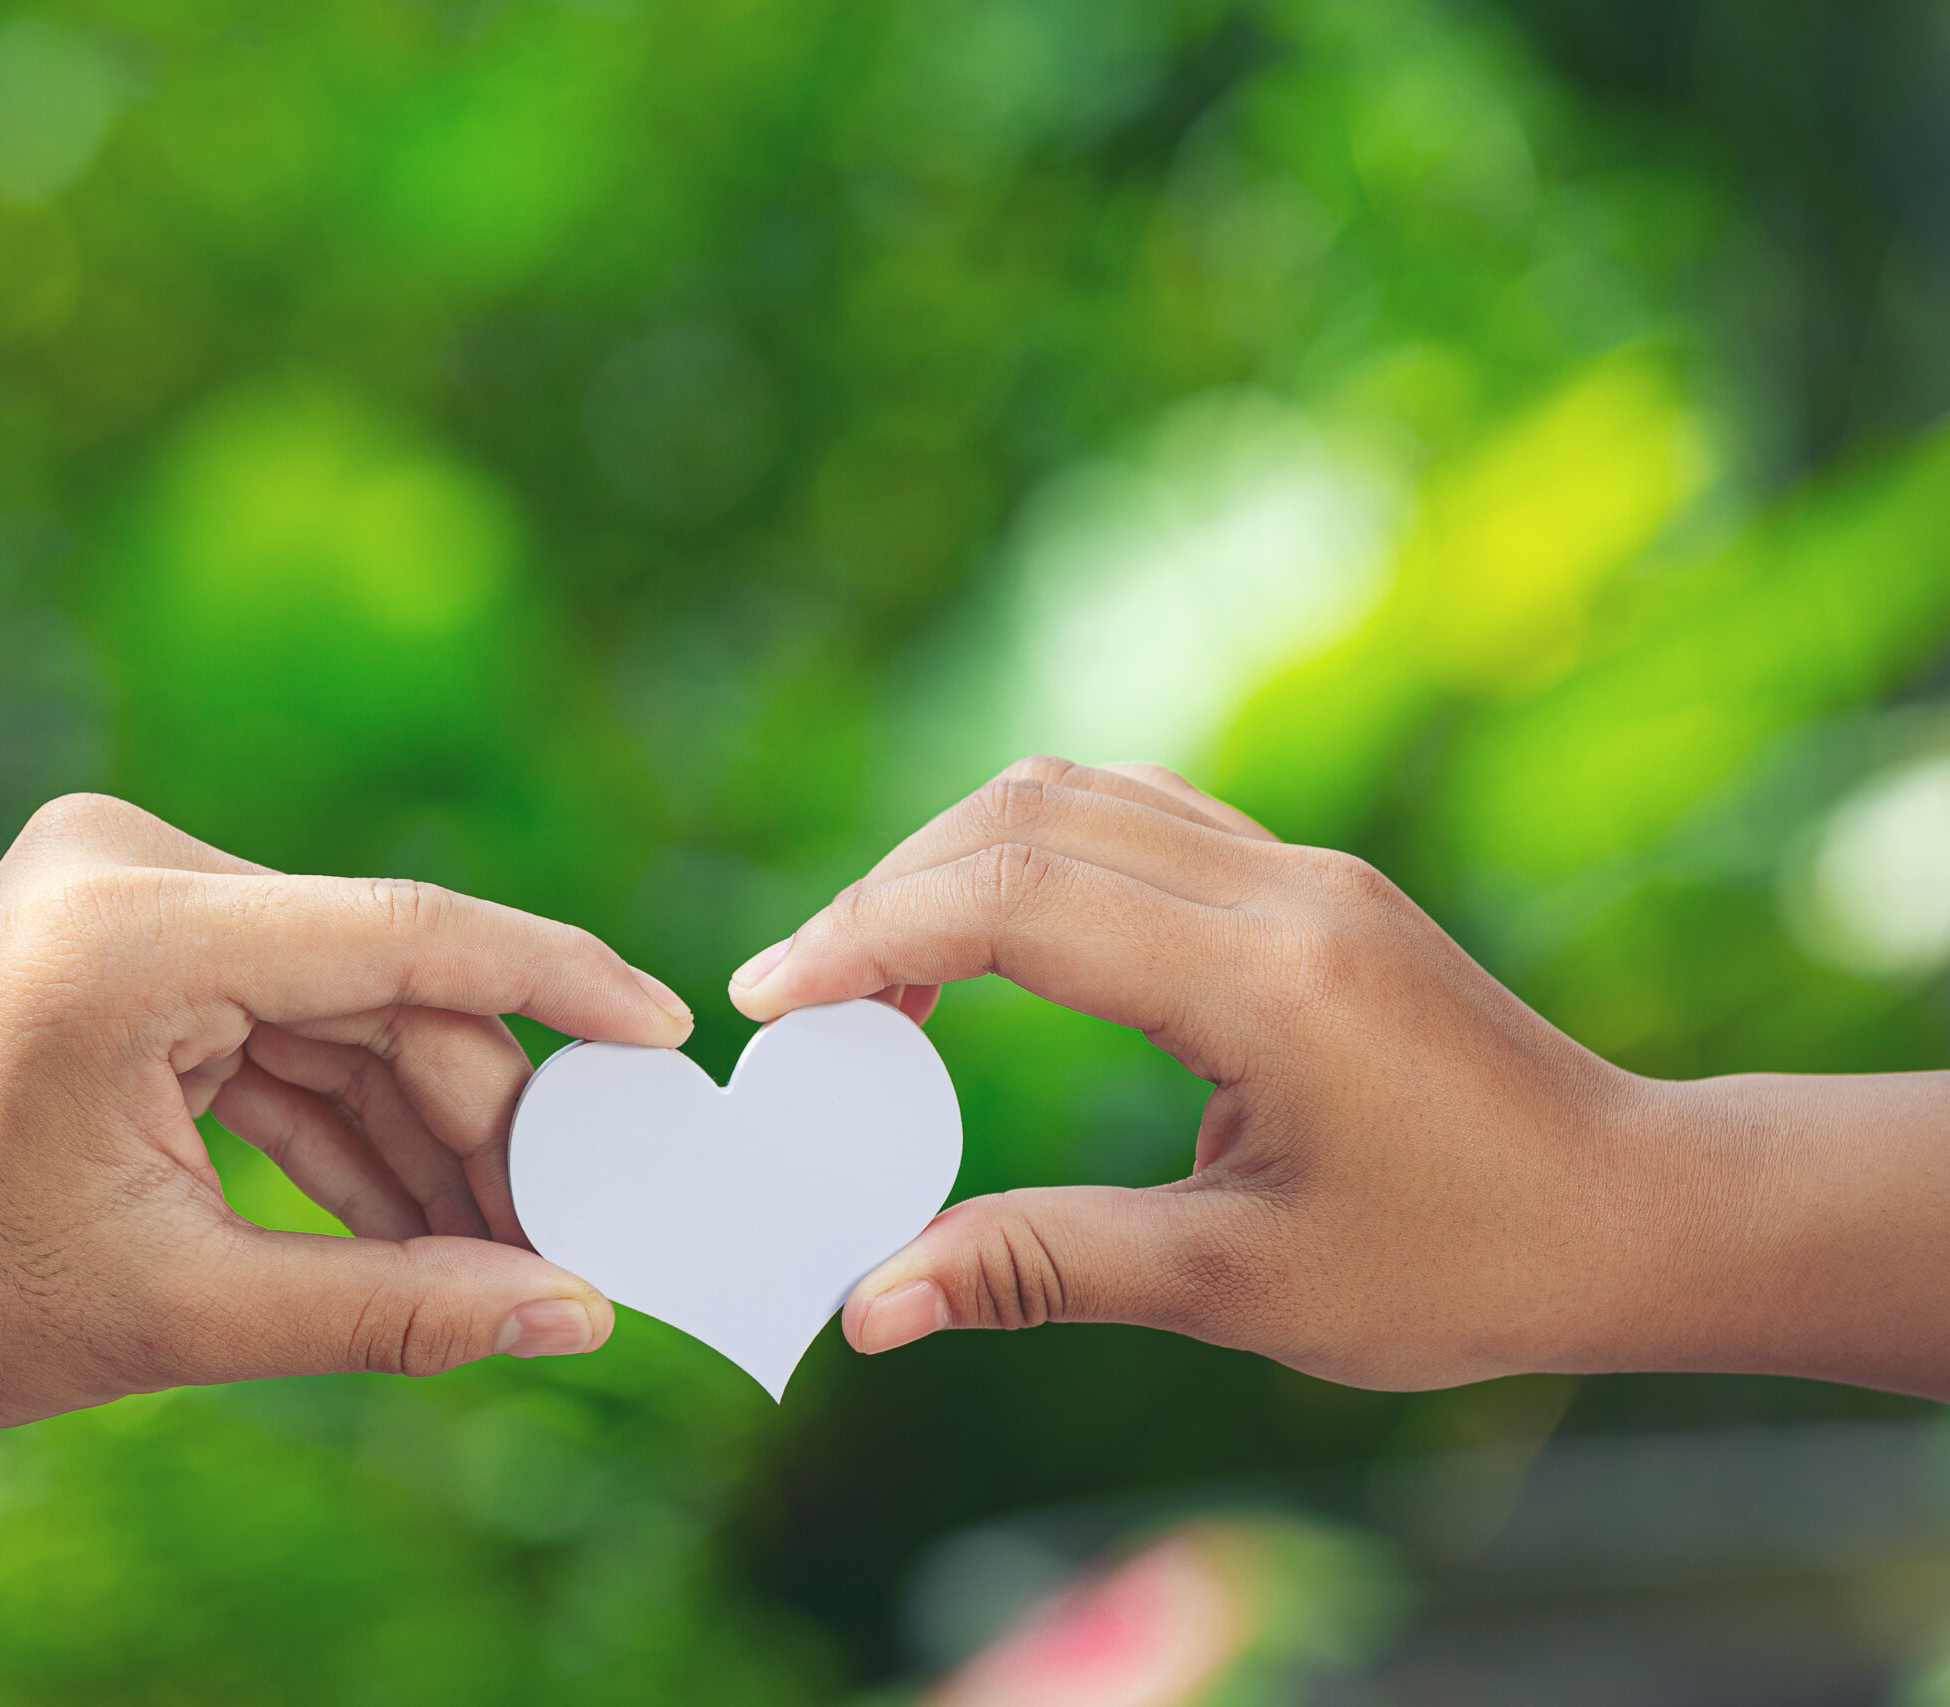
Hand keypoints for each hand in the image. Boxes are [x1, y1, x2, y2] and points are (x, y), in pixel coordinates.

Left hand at [0, 794, 691, 1523]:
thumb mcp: (180, 1312)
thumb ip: (395, 1307)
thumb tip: (574, 1315)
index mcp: (130, 932)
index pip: (403, 932)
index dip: (555, 985)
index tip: (667, 1038)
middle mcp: (130, 870)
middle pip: (381, 984)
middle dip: (481, 1117)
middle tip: (575, 1232)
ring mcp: (126, 892)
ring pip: (343, 1009)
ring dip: (420, 1129)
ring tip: (504, 1251)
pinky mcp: (129, 935)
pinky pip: (283, 1021)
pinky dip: (345, 1119)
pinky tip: (418, 1219)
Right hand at [728, 756, 1949, 1396]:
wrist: (1636, 1211)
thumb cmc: (1465, 1265)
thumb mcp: (1243, 1286)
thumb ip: (1044, 1266)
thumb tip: (871, 1301)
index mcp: (1268, 978)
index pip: (1019, 900)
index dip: (870, 937)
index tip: (772, 1003)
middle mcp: (1283, 887)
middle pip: (1028, 815)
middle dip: (887, 893)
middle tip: (806, 1004)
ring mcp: (1299, 869)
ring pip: (1076, 796)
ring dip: (952, 863)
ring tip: (878, 979)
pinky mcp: (1303, 883)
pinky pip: (1133, 818)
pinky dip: (1028, 859)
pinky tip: (989, 943)